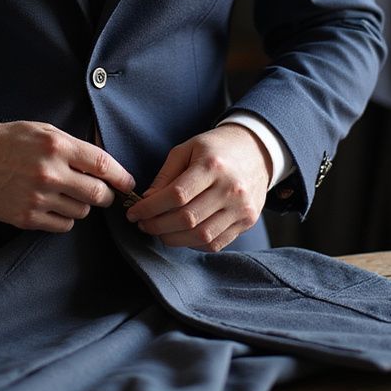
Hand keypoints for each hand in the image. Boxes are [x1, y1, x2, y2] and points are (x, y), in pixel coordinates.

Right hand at [0, 120, 134, 232]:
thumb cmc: (13, 142)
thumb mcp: (45, 131)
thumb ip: (75, 146)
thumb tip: (106, 164)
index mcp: (57, 147)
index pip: (103, 165)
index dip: (122, 177)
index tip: (128, 184)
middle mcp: (50, 173)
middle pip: (98, 194)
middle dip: (106, 196)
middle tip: (102, 193)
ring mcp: (38, 198)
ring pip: (82, 211)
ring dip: (81, 204)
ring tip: (66, 193)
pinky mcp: (27, 218)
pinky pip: (63, 225)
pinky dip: (65, 218)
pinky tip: (54, 205)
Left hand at [125, 126, 269, 250]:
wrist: (256, 150)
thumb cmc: (216, 148)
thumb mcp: (187, 149)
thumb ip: (166, 175)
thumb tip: (147, 201)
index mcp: (213, 165)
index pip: (176, 195)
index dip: (150, 208)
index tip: (133, 213)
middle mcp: (230, 188)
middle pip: (187, 218)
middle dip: (157, 226)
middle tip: (143, 224)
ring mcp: (241, 208)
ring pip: (201, 236)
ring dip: (173, 239)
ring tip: (159, 231)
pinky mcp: (247, 221)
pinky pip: (216, 243)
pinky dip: (193, 243)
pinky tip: (181, 234)